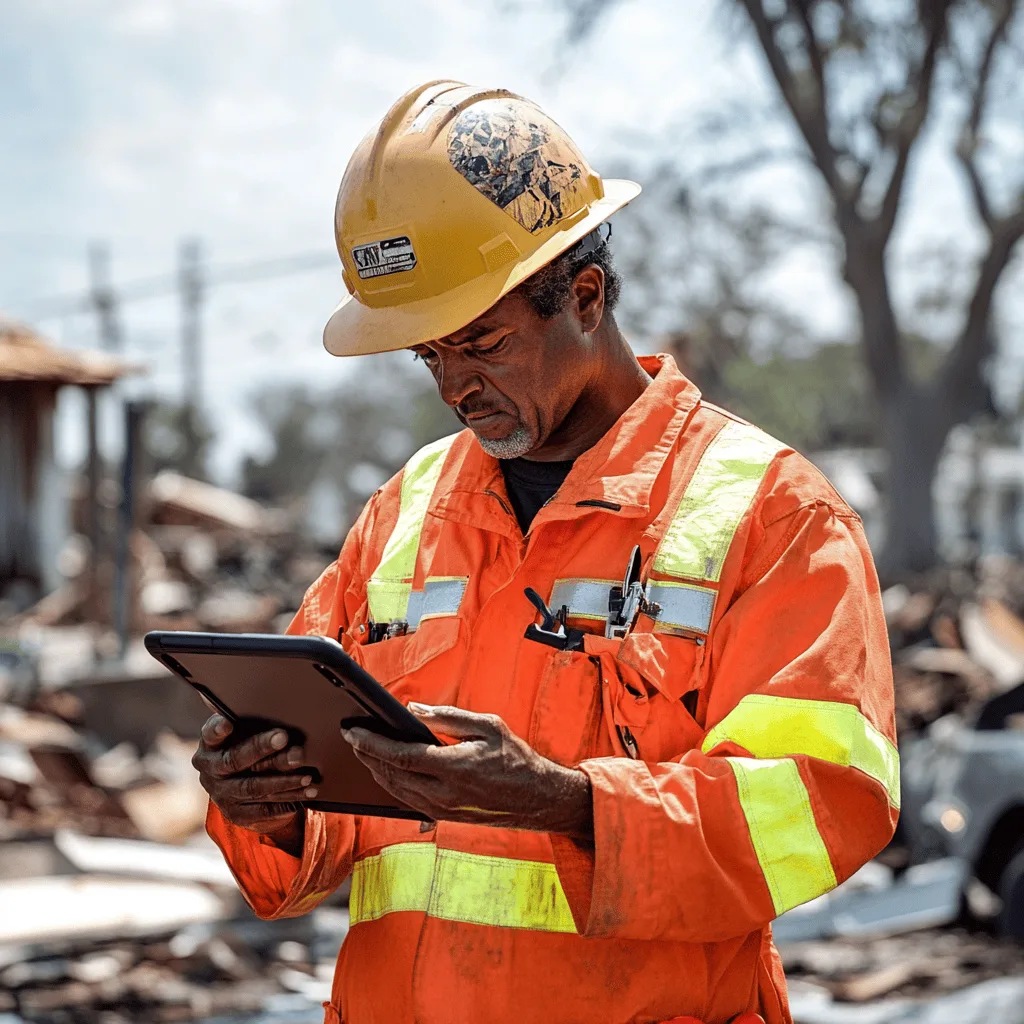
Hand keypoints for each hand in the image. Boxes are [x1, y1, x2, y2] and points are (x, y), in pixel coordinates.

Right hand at [192, 715, 315, 855]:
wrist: (236, 784)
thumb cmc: (244, 746)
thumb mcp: (242, 732)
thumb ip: (251, 720)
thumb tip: (276, 702)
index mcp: (209, 746)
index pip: (210, 735)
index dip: (217, 729)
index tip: (227, 723)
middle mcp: (211, 771)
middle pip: (235, 760)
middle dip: (261, 748)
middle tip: (283, 737)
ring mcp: (221, 794)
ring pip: (253, 787)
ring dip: (282, 780)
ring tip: (306, 773)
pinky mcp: (236, 813)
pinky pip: (264, 809)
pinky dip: (287, 801)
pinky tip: (306, 792)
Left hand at [341, 705, 592, 839]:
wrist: (537, 798)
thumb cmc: (515, 758)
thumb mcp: (488, 725)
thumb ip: (448, 717)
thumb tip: (413, 710)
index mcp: (454, 767)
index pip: (400, 756)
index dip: (371, 743)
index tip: (353, 730)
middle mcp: (444, 793)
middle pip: (390, 775)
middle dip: (366, 755)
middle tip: (351, 737)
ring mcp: (442, 809)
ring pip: (395, 792)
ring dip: (374, 771)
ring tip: (362, 751)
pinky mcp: (444, 817)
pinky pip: (407, 802)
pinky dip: (390, 786)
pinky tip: (384, 773)